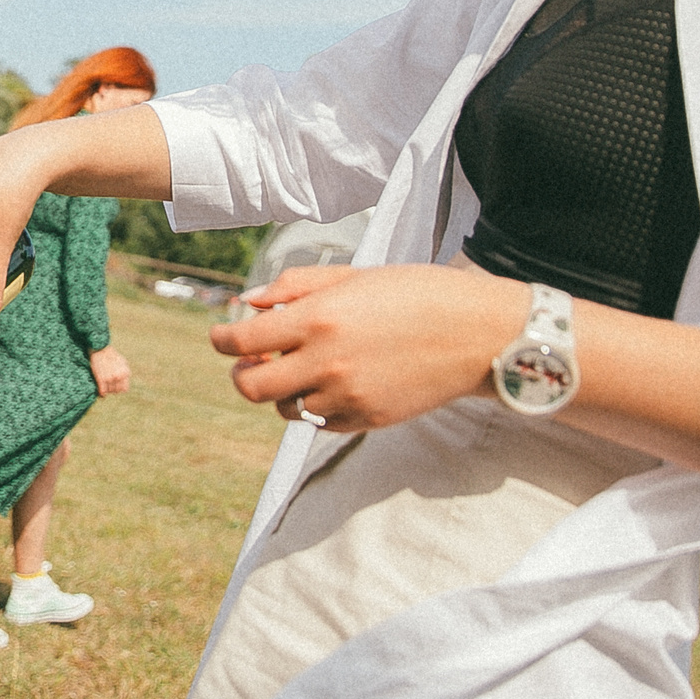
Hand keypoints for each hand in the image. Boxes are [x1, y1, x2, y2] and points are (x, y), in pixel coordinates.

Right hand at [89, 346, 132, 396]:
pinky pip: (102, 391)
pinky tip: (100, 392)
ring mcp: (110, 379)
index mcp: (126, 373)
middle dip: (112, 389)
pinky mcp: (101, 379)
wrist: (100, 348)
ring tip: (104, 386)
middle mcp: (119, 377)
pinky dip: (101, 393)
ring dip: (106, 390)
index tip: (115, 386)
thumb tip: (125, 380)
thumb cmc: (111, 354)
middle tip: (108, 386)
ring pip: (109, 391)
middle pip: (116, 391)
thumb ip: (125, 372)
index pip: (124, 389)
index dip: (120, 389)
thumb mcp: (123, 362)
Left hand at [208, 262, 522, 431]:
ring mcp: (348, 396)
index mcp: (320, 318)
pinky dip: (315, 407)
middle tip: (249, 361)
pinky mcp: (368, 420)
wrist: (479, 333)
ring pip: (286, 408)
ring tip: (300, 368)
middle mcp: (327, 361)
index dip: (221, 339)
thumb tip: (248, 302)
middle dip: (241, 374)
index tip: (220, 337)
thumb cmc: (417, 293)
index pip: (242, 340)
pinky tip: (331, 384)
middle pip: (251, 387)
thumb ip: (295, 287)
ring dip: (282, 390)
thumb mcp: (354, 275)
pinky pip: (321, 423)